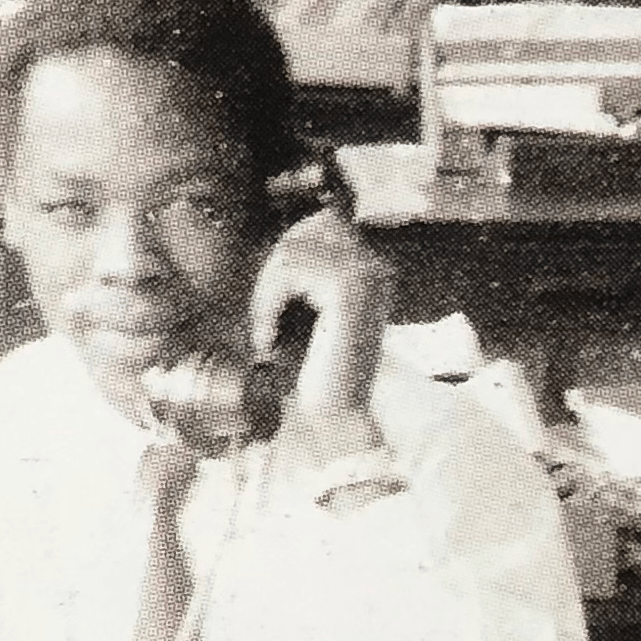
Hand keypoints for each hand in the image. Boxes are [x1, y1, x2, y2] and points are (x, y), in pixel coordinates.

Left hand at [251, 208, 395, 443]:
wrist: (335, 418)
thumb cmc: (314, 371)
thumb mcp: (303, 312)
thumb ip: (296, 274)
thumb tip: (272, 241)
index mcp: (370, 269)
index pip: (319, 223)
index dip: (284, 256)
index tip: (271, 304)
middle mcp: (375, 266)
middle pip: (303, 231)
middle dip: (272, 272)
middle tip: (264, 319)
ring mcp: (366, 274)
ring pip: (291, 251)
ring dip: (265, 294)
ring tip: (265, 333)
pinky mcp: (348, 291)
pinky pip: (289, 272)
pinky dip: (266, 305)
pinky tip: (269, 339)